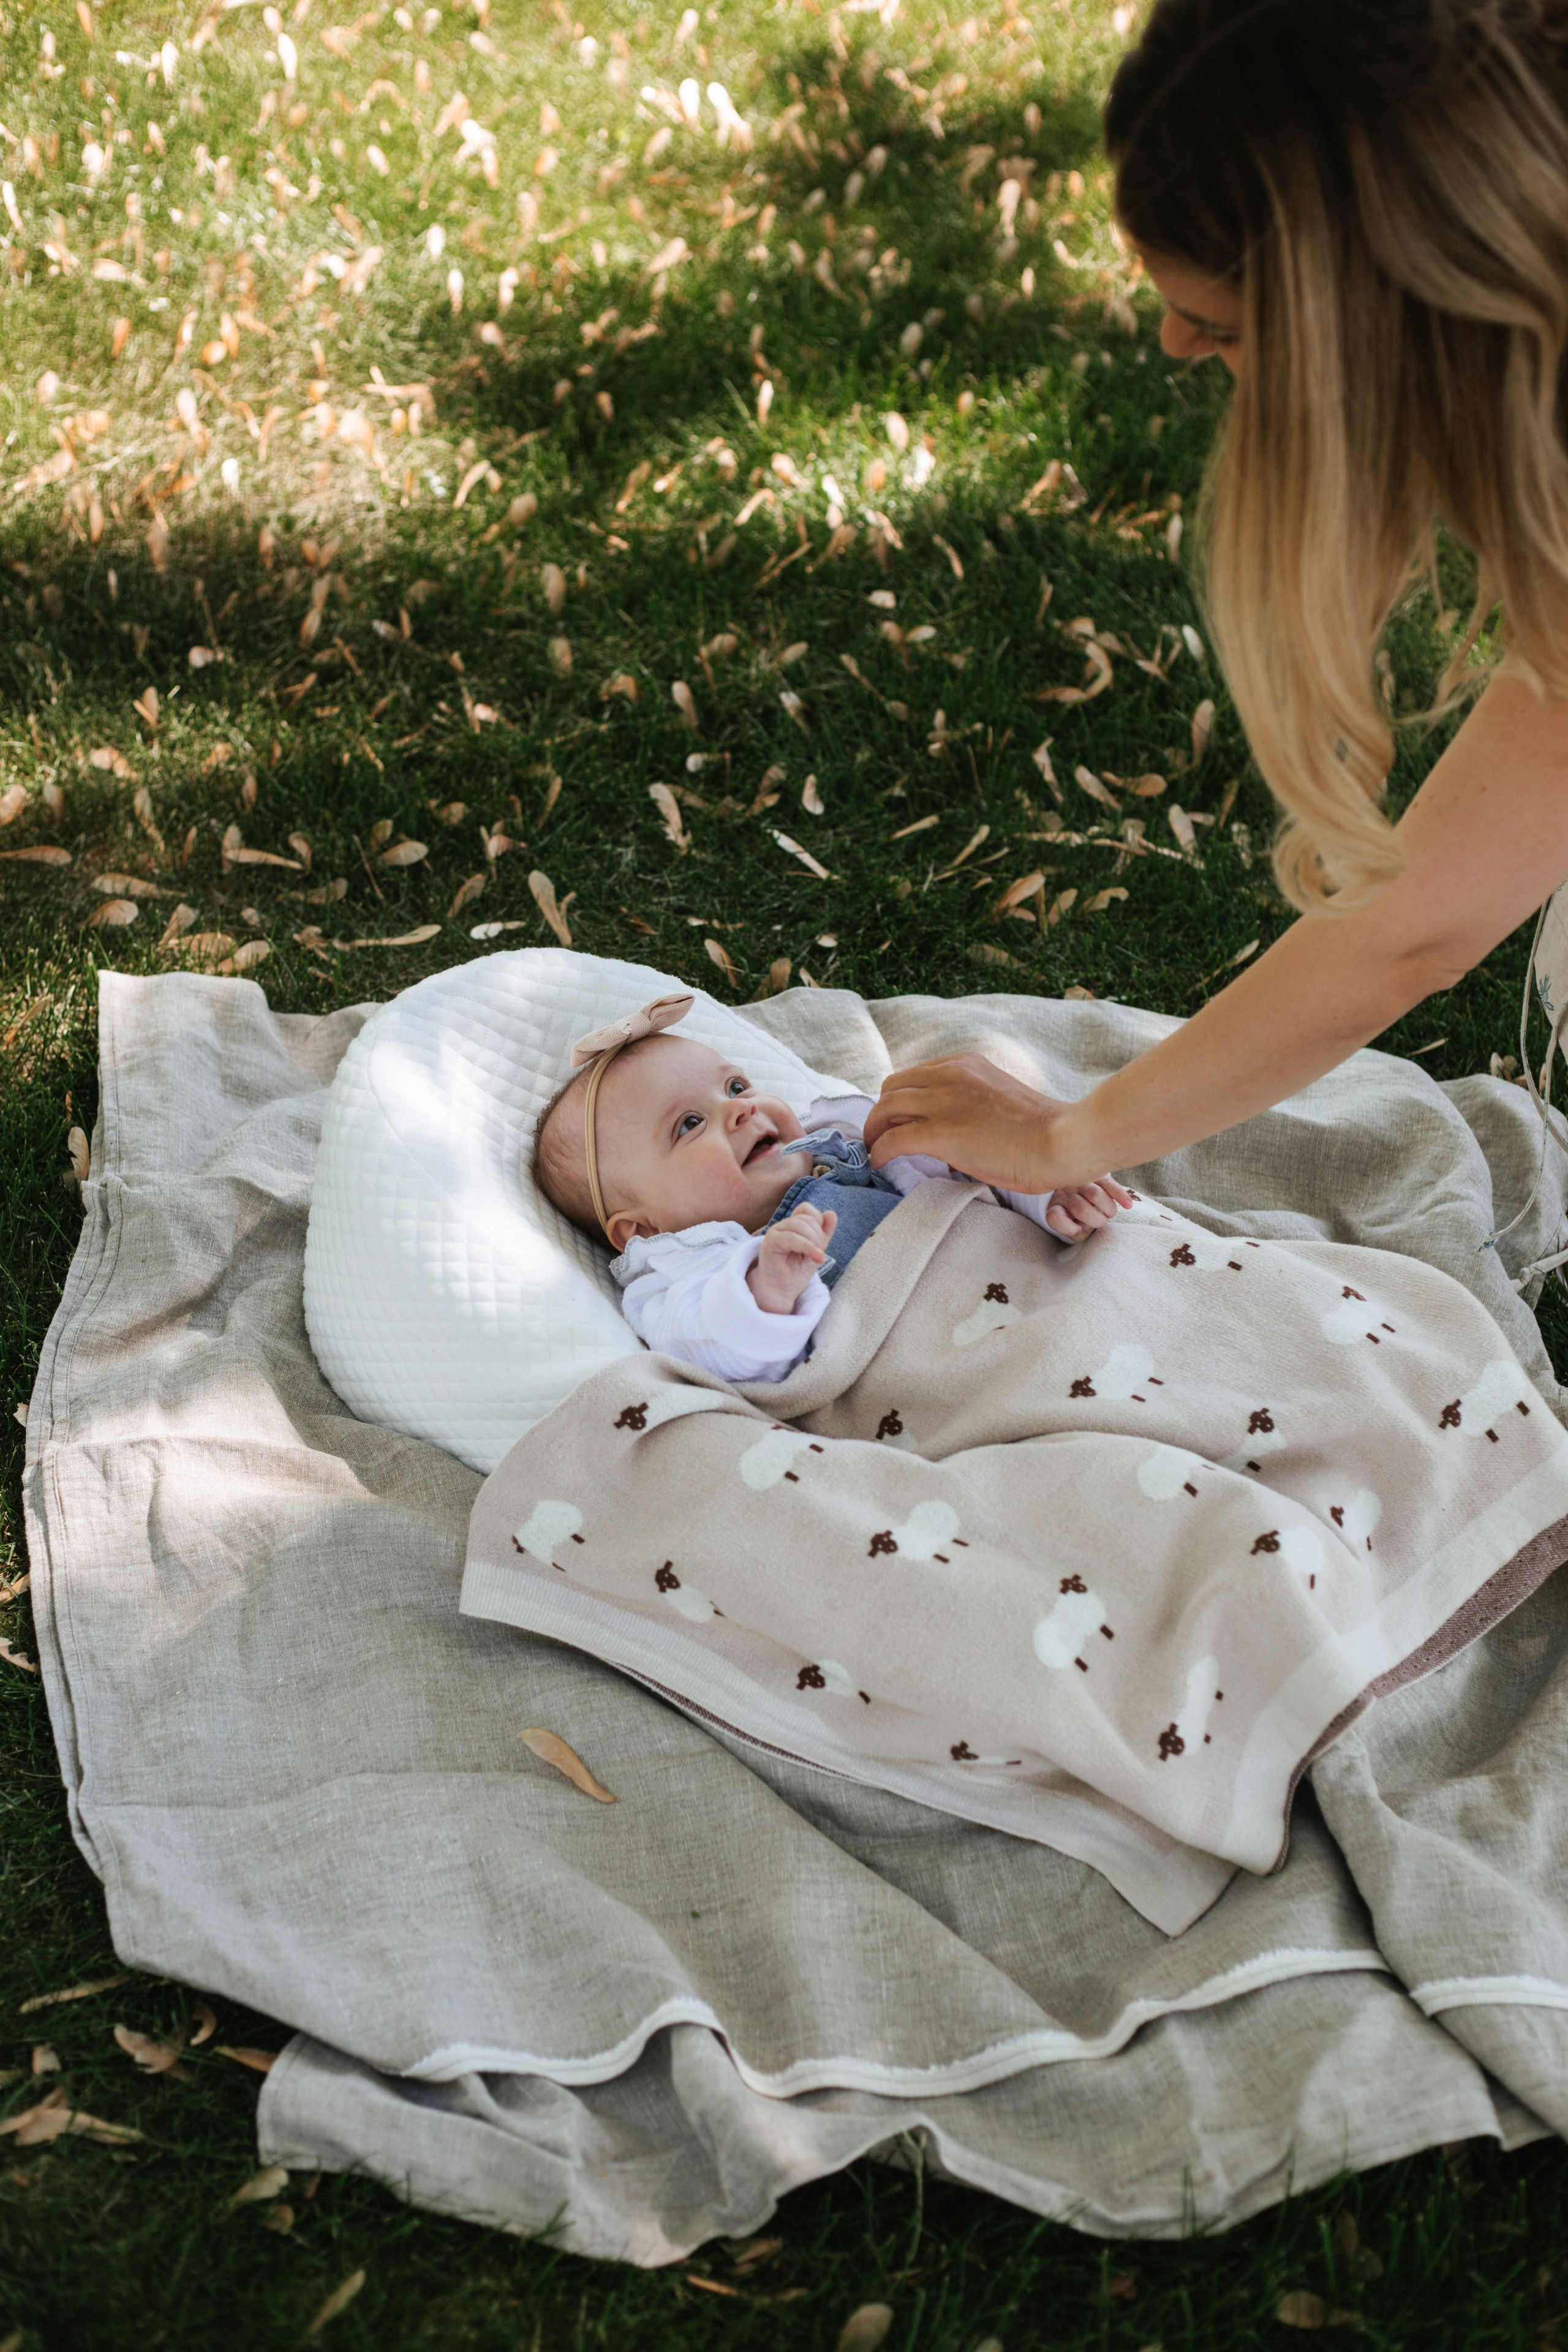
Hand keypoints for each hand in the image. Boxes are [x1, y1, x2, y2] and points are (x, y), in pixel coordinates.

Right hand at [748, 1203, 836, 1314]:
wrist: (782, 1291)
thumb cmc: (797, 1271)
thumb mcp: (817, 1250)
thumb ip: (824, 1232)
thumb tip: (831, 1213)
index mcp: (792, 1225)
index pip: (806, 1209)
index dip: (818, 1222)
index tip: (821, 1243)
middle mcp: (783, 1226)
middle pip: (807, 1218)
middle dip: (819, 1236)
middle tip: (819, 1255)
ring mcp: (776, 1232)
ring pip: (800, 1225)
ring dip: (814, 1242)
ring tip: (817, 1258)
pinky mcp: (771, 1241)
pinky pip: (792, 1237)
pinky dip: (807, 1246)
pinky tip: (816, 1257)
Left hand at [865, 1053, 1080, 1192]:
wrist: (1062, 1141)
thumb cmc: (1043, 1130)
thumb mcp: (999, 1099)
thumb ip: (972, 1103)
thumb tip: (951, 1131)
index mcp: (966, 1064)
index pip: (916, 1076)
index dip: (902, 1100)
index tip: (899, 1120)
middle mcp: (950, 1074)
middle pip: (894, 1087)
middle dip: (882, 1113)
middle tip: (882, 1136)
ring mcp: (944, 1102)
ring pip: (886, 1108)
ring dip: (875, 1130)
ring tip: (875, 1150)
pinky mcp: (941, 1133)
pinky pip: (893, 1139)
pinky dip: (879, 1151)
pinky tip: (880, 1163)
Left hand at [1043, 1178, 1133, 1238]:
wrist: (1075, 1189)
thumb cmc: (1075, 1215)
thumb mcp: (1070, 1226)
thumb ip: (1073, 1230)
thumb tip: (1081, 1228)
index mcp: (1055, 1207)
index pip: (1055, 1219)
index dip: (1070, 1229)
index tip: (1078, 1229)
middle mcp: (1065, 1192)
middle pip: (1082, 1210)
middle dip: (1096, 1221)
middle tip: (1099, 1221)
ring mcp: (1079, 1181)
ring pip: (1096, 1195)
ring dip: (1108, 1210)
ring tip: (1108, 1213)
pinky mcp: (1097, 1175)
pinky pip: (1109, 1184)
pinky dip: (1120, 1195)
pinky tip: (1128, 1205)